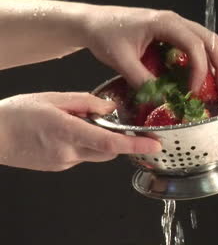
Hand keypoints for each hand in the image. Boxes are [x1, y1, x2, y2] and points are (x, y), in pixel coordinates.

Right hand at [0, 92, 159, 170]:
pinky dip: (84, 144)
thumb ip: (85, 102)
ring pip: (97, 153)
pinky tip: (67, 132)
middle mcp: (68, 152)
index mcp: (67, 132)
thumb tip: (110, 107)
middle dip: (118, 138)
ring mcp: (64, 162)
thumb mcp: (53, 98)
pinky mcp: (59, 166)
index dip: (136, 145)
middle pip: (109, 150)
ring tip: (79, 123)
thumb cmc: (16, 115)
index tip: (154, 145)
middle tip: (110, 121)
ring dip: (99, 140)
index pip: (110, 142)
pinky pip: (82, 156)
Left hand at [82, 5, 217, 93]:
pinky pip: (195, 44)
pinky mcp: (170, 33)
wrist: (92, 22)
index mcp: (164, 23)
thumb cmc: (104, 33)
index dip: (199, 70)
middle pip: (210, 39)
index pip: (194, 45)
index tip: (193, 91)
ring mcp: (174, 25)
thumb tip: (162, 101)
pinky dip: (203, 60)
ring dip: (215, 62)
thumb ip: (142, 81)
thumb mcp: (121, 60)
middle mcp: (174, 21)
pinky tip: (200, 77)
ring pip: (206, 40)